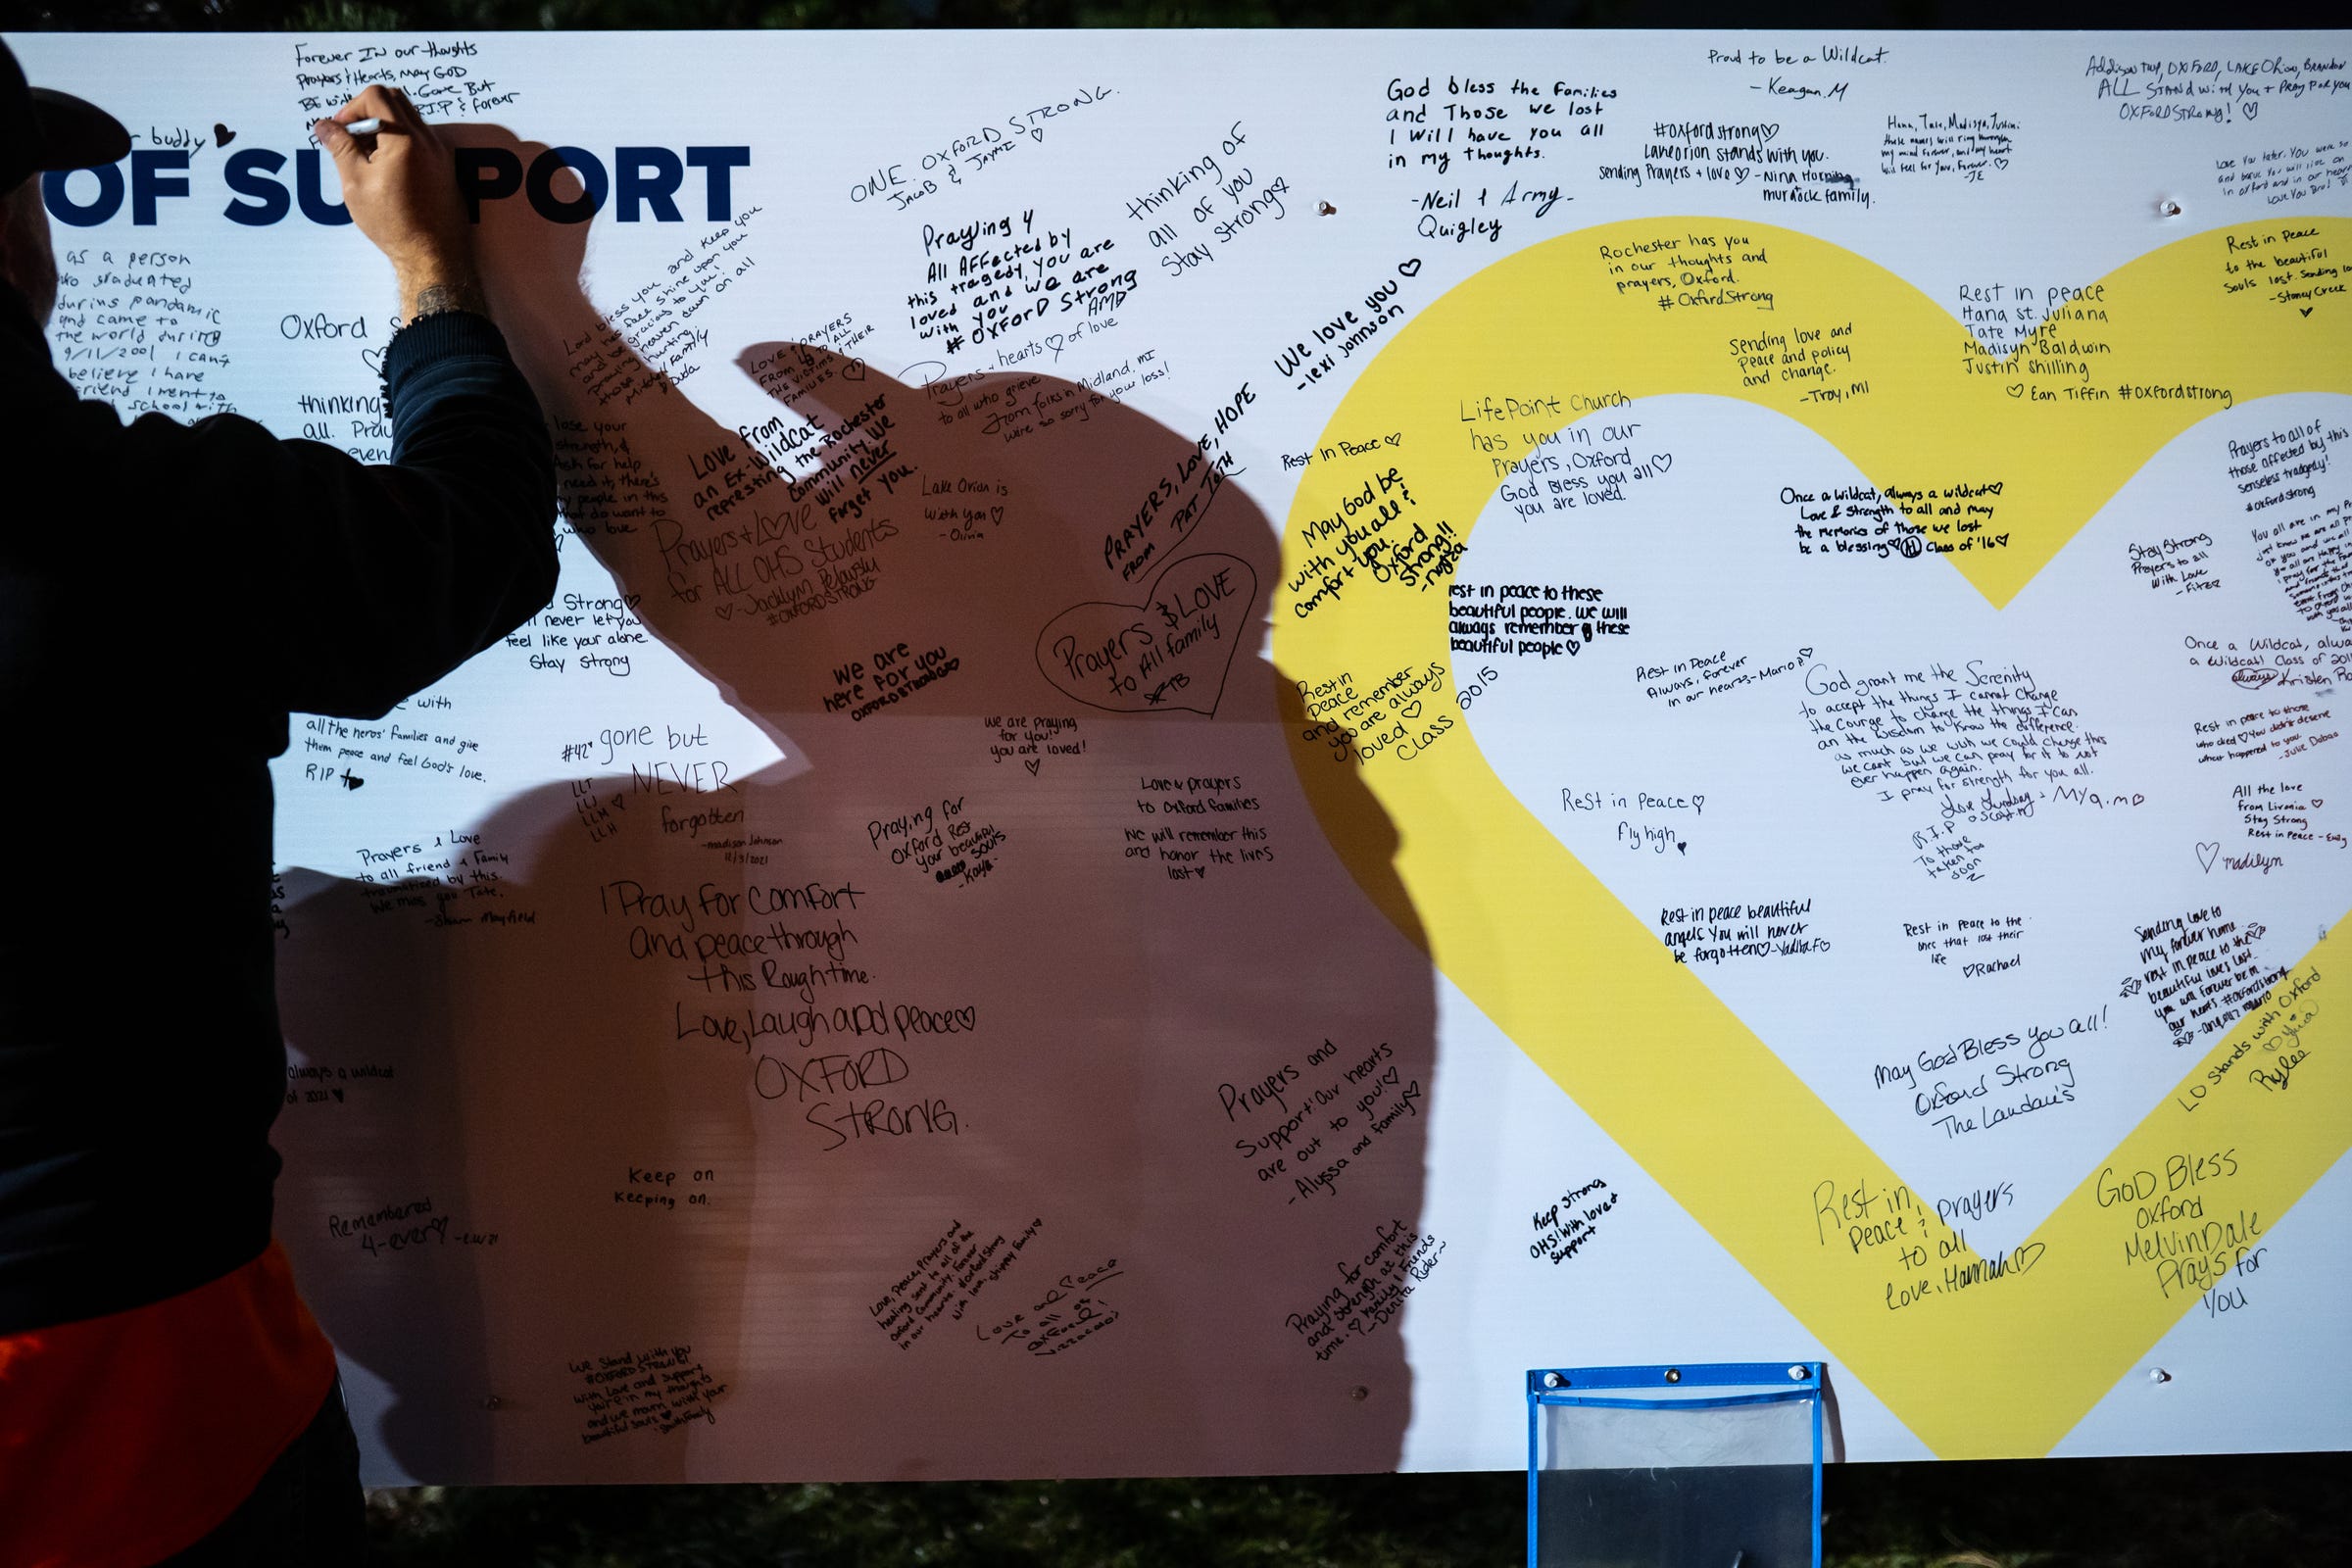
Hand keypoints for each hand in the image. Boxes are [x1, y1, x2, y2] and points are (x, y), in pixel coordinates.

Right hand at [315, 87, 484, 320]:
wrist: (434, 256)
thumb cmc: (394, 224)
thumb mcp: (355, 183)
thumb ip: (340, 147)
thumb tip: (325, 125)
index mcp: (406, 139)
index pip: (376, 96)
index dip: (352, 108)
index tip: (341, 131)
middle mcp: (429, 140)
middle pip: (395, 100)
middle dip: (368, 112)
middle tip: (352, 140)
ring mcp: (442, 153)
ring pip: (409, 119)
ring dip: (384, 128)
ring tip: (367, 159)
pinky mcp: (446, 168)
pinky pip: (420, 138)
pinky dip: (400, 142)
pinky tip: (387, 171)